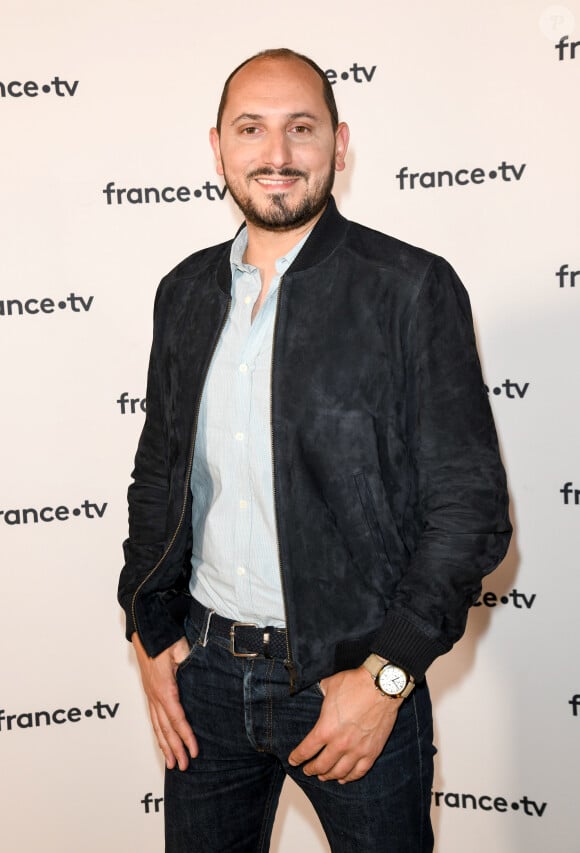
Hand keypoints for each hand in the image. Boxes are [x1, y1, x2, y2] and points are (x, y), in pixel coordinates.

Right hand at [131, 632, 197, 770]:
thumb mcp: (179, 649)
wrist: (146, 632)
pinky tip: (161, 741)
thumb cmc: (163, 639)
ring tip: (171, 763)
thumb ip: (187, 662)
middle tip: (184, 766)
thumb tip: (194, 672)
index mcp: (164, 688)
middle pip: (166, 728)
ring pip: (157, 726)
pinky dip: (158, 734)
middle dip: (175, 748)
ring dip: (165, 746)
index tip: (194, 751)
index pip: (177, 719)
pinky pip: (153, 718)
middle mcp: (155, 696)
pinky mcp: (150, 693)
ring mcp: (151, 695)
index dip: (186, 737)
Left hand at [288, 667, 401, 783]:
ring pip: (339, 772)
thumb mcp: (329, 686)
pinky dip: (350, 778)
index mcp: (326, 729)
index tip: (293, 761)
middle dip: (311, 769)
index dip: (297, 758)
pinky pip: (359, 772)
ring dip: (329, 776)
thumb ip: (320, 693)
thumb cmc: (355, 684)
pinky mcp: (372, 752)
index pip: (306, 750)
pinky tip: (344, 778)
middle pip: (321, 765)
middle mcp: (340, 744)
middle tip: (307, 770)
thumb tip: (315, 692)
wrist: (382, 686)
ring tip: (323, 776)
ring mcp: (357, 750)